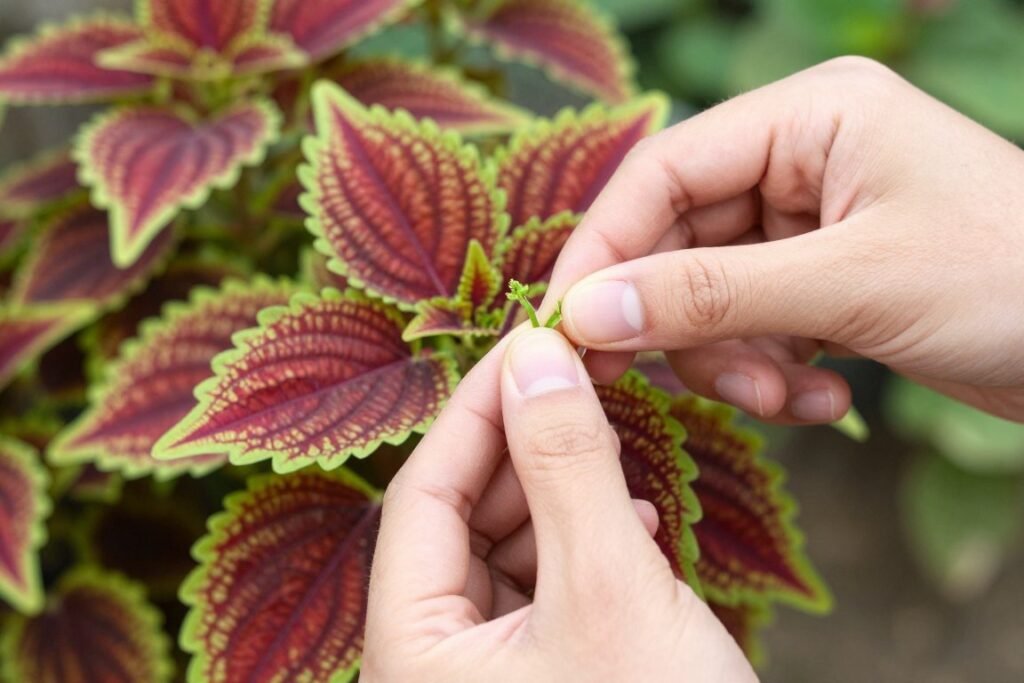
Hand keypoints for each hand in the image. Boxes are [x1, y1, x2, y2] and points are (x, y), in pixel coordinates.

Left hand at [362, 329, 755, 681]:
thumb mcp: (610, 588)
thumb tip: (536, 351)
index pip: (421, 493)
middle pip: (461, 517)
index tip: (532, 340)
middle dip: (524, 445)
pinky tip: (630, 523)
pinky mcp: (543, 678)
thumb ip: (565, 463)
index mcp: (410, 649)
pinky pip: (544, 589)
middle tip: (581, 377)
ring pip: (508, 548)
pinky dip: (583, 545)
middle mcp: (433, 663)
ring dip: (559, 492)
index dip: (477, 408)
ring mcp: (487, 674)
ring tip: (613, 448)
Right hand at [544, 57, 1023, 422]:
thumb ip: (707, 297)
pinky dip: (770, 369)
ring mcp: (813, 224)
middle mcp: (802, 160)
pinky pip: (755, 324)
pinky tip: (820, 397)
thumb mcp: (850, 285)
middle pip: (678, 240)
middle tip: (661, 384)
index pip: (663, 173)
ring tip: (781, 397)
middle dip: (681, 323)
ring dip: (731, 358)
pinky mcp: (826, 281)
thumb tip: (583, 315)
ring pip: (711, 294)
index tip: (566, 327)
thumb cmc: (1009, 281)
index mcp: (808, 118)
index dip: (604, 250)